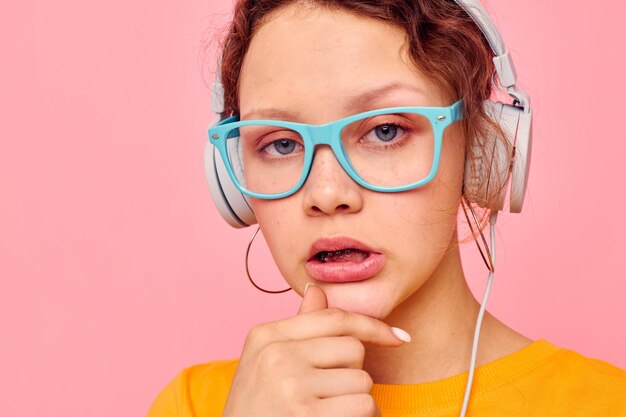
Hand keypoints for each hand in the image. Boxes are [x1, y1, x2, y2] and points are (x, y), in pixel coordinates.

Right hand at [222, 283, 408, 416]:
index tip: (398, 338)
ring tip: (330, 413)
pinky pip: (364, 404)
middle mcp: (276, 354)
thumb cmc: (256, 409)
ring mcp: (290, 384)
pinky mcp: (306, 414)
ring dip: (358, 401)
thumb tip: (317, 290)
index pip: (333, 317)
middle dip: (352, 373)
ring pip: (362, 379)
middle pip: (352, 348)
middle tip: (330, 395)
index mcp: (265, 335)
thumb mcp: (266, 363)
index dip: (372, 326)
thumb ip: (297, 328)